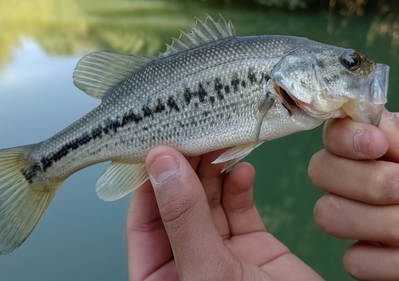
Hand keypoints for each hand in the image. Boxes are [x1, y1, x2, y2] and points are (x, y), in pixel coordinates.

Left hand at [127, 146, 322, 280]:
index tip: (158, 143)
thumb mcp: (208, 272)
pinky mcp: (254, 246)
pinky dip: (240, 187)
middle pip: (178, 205)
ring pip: (209, 202)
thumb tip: (160, 164)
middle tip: (194, 132)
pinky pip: (240, 209)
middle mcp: (185, 262)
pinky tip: (242, 170)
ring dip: (214, 172)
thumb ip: (183, 219)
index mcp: (158, 278)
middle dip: (186, 170)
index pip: (143, 221)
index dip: (149, 181)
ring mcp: (221, 252)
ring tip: (219, 144)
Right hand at [309, 111, 398, 279]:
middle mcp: (365, 182)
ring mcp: (364, 222)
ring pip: (328, 215)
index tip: (377, 145)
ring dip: (384, 222)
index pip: (336, 133)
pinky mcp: (371, 263)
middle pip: (321, 171)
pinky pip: (353, 262)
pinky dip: (395, 261)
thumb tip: (370, 119)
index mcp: (386, 148)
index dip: (345, 138)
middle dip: (368, 182)